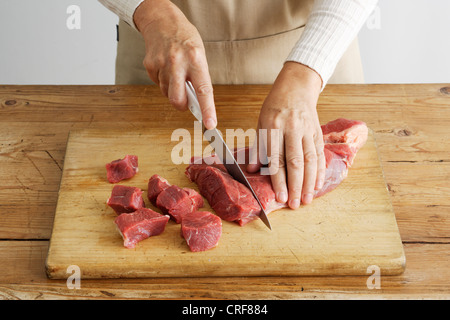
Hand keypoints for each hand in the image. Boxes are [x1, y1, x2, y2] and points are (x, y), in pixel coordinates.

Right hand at [134, 0, 216, 128]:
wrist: (162, 21)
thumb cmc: (185, 39)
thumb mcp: (199, 55)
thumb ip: (198, 78)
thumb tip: (197, 102)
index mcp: (196, 59)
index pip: (204, 90)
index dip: (207, 110)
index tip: (210, 124)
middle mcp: (178, 62)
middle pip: (177, 99)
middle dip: (181, 106)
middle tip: (186, 102)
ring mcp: (162, 64)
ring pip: (167, 93)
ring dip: (172, 90)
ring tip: (176, 73)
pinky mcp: (150, 65)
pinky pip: (158, 84)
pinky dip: (163, 81)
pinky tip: (166, 68)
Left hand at [247, 62, 325, 207]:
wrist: (297, 86)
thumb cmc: (275, 106)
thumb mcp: (260, 122)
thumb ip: (257, 147)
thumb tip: (251, 169)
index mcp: (273, 127)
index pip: (276, 158)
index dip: (278, 180)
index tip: (280, 197)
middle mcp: (291, 129)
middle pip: (295, 162)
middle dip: (295, 186)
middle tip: (295, 204)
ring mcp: (306, 130)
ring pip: (310, 160)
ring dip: (308, 183)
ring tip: (307, 199)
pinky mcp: (317, 131)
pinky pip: (319, 154)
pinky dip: (319, 171)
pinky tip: (317, 184)